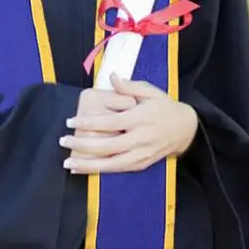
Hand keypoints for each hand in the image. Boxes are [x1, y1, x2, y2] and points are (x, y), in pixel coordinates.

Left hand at [60, 73, 198, 173]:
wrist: (185, 129)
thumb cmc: (164, 107)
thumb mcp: (150, 91)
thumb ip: (129, 86)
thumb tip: (111, 76)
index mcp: (139, 118)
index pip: (110, 122)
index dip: (89, 122)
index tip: (70, 121)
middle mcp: (139, 139)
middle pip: (107, 145)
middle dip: (83, 144)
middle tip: (63, 140)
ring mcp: (140, 154)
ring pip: (111, 163)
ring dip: (88, 164)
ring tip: (68, 163)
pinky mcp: (141, 164)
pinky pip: (118, 170)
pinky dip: (100, 171)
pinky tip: (84, 170)